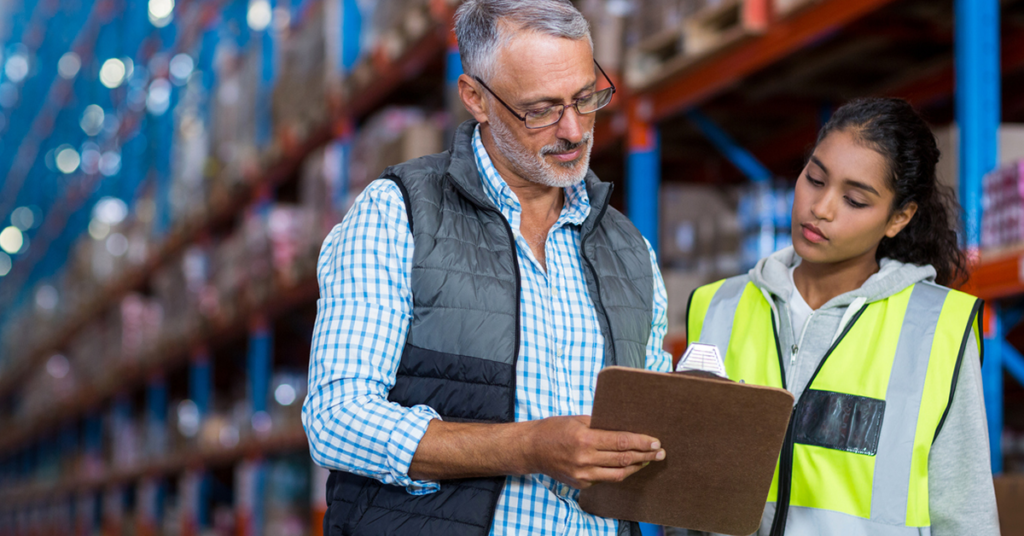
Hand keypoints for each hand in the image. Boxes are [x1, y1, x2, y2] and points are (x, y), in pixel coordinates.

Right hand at [524, 415, 664, 488]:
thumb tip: (626, 427)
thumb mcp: (578, 419)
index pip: (621, 442)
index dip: (641, 442)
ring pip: (618, 474)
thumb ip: (601, 424)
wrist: (531, 449)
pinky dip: (619, 472)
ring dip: (636, 467)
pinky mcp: (581, 484)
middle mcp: (585, 458)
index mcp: (585, 438)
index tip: (655, 442)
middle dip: (645, 456)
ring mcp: (583, 474)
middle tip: (660, 453)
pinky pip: (605, 479)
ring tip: (648, 461)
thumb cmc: (554, 429)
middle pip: (623, 459)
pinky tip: (627, 466)